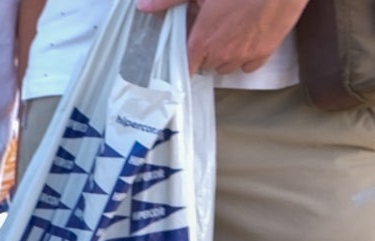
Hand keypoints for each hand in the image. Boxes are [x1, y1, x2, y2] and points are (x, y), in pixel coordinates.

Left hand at [135, 0, 306, 71]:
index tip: (189, 53)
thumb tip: (144, 7)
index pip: (185, 65)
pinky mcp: (263, 54)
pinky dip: (247, 58)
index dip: (187, 59)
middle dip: (209, 52)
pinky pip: (249, 67)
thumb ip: (171, 0)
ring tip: (232, 35)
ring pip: (227, 67)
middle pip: (207, 65)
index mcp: (201, 41)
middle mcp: (220, 55)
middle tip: (216, 32)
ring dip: (227, 56)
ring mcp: (242, 57)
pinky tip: (249, 40)